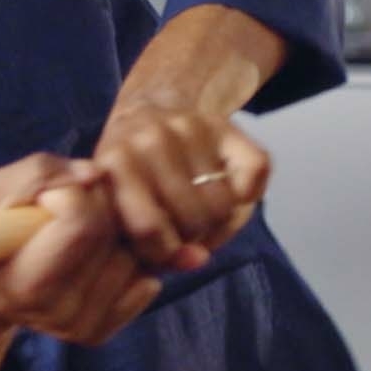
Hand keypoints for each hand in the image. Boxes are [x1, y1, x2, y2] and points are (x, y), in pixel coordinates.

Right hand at [0, 151, 164, 346]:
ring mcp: (80, 327)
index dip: (70, 194)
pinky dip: (127, 261)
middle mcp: (55, 313)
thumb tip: (95, 173)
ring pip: (133, 257)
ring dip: (112, 234)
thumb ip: (40, 172)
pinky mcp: (101, 332)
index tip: (47, 198)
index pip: (81, 222)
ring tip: (76, 236)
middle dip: (96, 207)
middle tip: (67, 209)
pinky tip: (95, 258)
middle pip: (111, 235)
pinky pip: (145, 281)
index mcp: (24, 283)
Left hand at [93, 102, 268, 274]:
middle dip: (193, 237)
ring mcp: (188, 127)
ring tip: (202, 212)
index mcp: (114, 163)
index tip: (164, 247)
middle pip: (192, 220)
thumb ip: (153, 249)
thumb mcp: (124, 212)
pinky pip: (255, 171)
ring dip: (219, 221)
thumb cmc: (133, 177)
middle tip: (185, 228)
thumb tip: (199, 259)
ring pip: (223, 205)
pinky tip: (230, 191)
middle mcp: (150, 139)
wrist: (147, 111)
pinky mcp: (223, 124)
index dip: (163, 252)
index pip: (149, 228)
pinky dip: (249, 193)